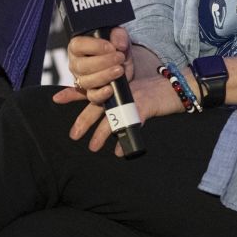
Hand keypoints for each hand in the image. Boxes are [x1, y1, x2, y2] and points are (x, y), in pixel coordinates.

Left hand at [53, 75, 177, 155]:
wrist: (180, 87)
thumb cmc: (157, 92)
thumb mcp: (135, 93)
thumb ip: (120, 101)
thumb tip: (110, 124)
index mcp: (116, 86)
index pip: (92, 88)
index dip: (74, 93)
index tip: (57, 98)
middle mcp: (121, 89)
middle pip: (96, 104)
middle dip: (83, 120)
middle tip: (74, 136)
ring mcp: (132, 97)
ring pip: (111, 116)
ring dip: (101, 133)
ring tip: (93, 147)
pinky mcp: (144, 106)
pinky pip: (130, 124)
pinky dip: (124, 139)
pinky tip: (119, 151)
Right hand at [65, 29, 133, 107]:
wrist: (126, 65)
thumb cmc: (117, 49)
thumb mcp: (120, 37)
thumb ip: (119, 35)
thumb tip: (119, 44)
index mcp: (78, 48)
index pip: (77, 45)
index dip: (94, 46)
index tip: (111, 47)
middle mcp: (77, 64)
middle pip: (81, 66)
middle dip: (103, 62)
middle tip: (119, 57)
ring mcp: (82, 80)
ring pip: (86, 81)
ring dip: (105, 76)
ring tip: (120, 70)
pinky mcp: (92, 93)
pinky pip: (92, 96)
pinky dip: (100, 94)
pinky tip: (110, 88)